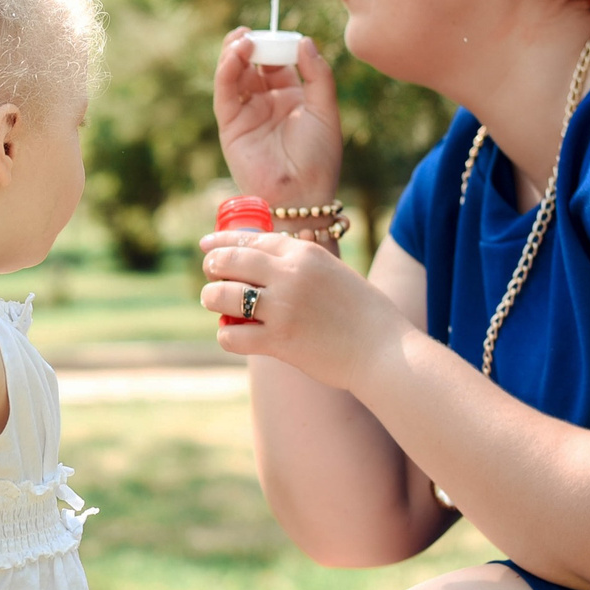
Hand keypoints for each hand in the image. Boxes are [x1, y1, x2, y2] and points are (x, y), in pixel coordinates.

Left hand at [199, 229, 402, 385]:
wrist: (383, 350)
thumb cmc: (363, 314)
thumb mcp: (334, 273)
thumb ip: (301, 266)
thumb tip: (266, 264)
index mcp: (305, 254)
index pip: (252, 239)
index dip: (222, 241)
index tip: (206, 244)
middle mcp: (289, 275)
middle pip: (229, 261)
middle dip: (212, 267)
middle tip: (210, 276)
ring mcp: (282, 308)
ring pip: (221, 296)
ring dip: (211, 298)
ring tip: (213, 302)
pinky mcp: (279, 341)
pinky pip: (231, 336)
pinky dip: (226, 335)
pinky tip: (233, 335)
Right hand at [214, 28, 342, 205]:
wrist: (302, 194)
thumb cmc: (319, 158)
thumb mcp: (326, 110)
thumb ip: (317, 75)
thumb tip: (304, 41)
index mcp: (292, 98)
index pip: (279, 62)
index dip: (277, 45)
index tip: (281, 32)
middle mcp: (267, 103)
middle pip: (253, 64)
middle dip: (252, 45)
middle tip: (254, 31)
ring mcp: (247, 113)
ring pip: (234, 74)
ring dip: (235, 53)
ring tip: (243, 38)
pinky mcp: (230, 124)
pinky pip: (225, 91)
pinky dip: (227, 70)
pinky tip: (237, 54)